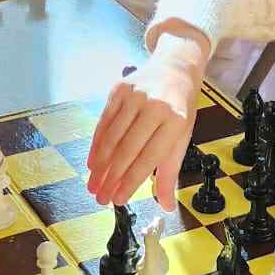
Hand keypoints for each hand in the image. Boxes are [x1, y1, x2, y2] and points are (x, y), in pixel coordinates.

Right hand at [87, 43, 206, 209]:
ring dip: (100, 165)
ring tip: (93, 185)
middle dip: (111, 177)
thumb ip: (171, 173)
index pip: (149, 158)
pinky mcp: (119, 89)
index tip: (118, 200)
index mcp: (176, 121)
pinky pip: (104, 122)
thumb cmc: (179, 109)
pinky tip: (92, 162)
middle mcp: (155, 106)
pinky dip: (96, 144)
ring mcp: (135, 95)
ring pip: (112, 137)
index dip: (131, 182)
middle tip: (100, 197)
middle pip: (127, 149)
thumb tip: (166, 206)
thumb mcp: (182, 138)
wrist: (174, 69)